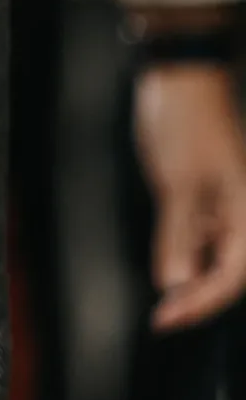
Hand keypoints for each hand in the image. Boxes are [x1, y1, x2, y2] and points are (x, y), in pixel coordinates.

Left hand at [133, 58, 245, 329]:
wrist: (178, 79)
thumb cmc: (186, 125)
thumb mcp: (178, 183)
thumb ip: (176, 235)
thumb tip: (173, 284)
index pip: (231, 277)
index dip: (201, 304)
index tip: (167, 320)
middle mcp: (240, 216)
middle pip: (225, 274)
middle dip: (197, 299)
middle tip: (162, 320)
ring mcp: (222, 208)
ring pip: (210, 260)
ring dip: (189, 282)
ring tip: (164, 306)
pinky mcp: (202, 199)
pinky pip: (198, 240)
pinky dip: (183, 257)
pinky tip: (166, 270)